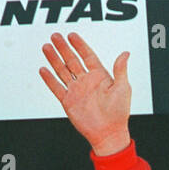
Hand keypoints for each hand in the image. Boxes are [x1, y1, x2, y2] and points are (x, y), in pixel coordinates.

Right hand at [40, 33, 131, 155]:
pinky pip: (57, 88)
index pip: (87, 56)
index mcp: (100, 77)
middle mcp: (87, 82)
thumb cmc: (119, 113)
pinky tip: (43, 69)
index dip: (80, 45)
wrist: (109, 134)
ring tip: (46, 47)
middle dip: (63, 48)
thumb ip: (121, 70)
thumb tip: (125, 54)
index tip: (72, 35)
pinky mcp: (68, 102)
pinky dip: (49, 79)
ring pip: (62, 71)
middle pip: (72, 60)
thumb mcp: (123, 88)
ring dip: (54, 59)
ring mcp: (77, 91)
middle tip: (55, 36)